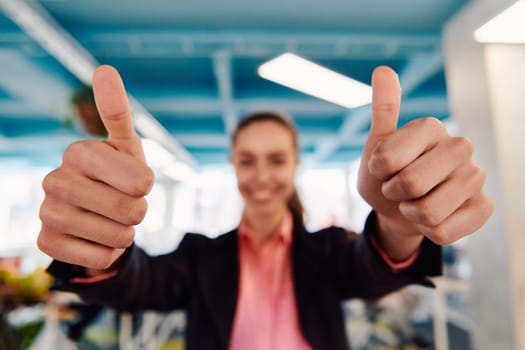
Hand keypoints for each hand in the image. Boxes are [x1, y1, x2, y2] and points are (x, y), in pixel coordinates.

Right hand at [37, 65, 153, 270]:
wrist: (94, 216)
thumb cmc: (117, 177)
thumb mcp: (125, 147)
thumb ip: (117, 112)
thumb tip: (104, 68)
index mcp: (79, 151)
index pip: (141, 182)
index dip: (146, 186)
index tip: (135, 181)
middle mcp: (55, 179)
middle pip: (132, 211)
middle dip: (139, 212)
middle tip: (124, 203)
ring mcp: (46, 213)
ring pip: (119, 237)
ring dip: (125, 233)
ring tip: (110, 220)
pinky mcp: (45, 243)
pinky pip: (102, 258)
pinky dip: (110, 252)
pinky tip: (96, 238)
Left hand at [358, 66, 492, 256]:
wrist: (398, 210)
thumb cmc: (385, 175)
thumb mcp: (376, 145)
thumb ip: (383, 111)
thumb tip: (383, 70)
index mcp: (431, 127)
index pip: (387, 159)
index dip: (377, 171)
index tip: (382, 168)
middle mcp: (460, 146)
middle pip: (411, 184)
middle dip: (394, 193)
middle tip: (398, 187)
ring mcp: (476, 177)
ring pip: (427, 212)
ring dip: (410, 214)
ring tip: (415, 202)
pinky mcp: (484, 207)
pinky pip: (442, 232)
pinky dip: (427, 231)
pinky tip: (432, 217)